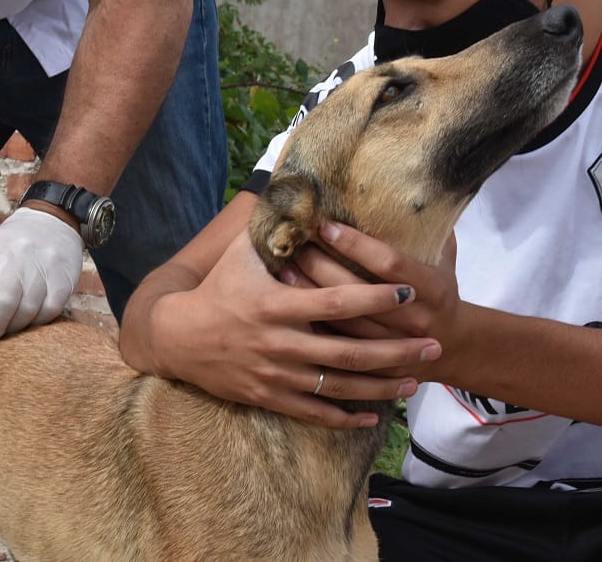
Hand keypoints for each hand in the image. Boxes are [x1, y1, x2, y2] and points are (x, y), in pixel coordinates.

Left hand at [0, 207, 82, 355]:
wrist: (50, 222)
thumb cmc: (13, 248)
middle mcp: (16, 260)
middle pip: (4, 305)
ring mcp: (42, 268)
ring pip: (28, 311)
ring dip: (19, 327)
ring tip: (14, 324)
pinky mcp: (63, 278)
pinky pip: (51, 310)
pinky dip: (40, 320)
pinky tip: (34, 316)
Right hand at [141, 231, 440, 428]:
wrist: (176, 338)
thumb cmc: (215, 291)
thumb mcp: (240, 254)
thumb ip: (275, 230)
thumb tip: (300, 192)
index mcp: (276, 306)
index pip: (336, 302)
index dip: (374, 297)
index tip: (408, 291)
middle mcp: (280, 344)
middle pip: (350, 353)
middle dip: (397, 351)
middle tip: (434, 345)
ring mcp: (276, 376)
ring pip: (339, 388)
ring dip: (382, 386)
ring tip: (416, 381)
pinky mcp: (269, 397)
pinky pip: (314, 413)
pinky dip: (345, 419)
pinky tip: (373, 418)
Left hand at [290, 222, 463, 379]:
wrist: (453, 345)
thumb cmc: (439, 290)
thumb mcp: (444, 257)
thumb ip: (427, 227)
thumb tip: (408, 186)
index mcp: (433, 288)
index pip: (389, 263)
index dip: (356, 245)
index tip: (326, 227)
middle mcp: (415, 319)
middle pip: (358, 293)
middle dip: (322, 267)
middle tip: (294, 245)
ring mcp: (395, 346)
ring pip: (343, 321)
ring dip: (310, 294)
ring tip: (284, 270)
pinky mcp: (376, 365)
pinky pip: (338, 346)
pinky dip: (313, 324)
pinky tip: (289, 305)